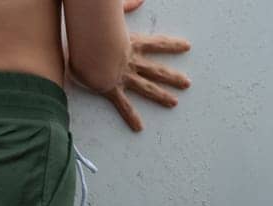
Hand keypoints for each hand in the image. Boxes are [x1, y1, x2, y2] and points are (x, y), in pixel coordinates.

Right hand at [104, 1, 190, 131]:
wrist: (85, 48)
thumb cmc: (94, 29)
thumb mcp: (112, 14)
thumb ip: (126, 5)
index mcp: (131, 43)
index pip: (157, 43)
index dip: (172, 45)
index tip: (187, 46)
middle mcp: (131, 62)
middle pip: (157, 70)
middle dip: (173, 77)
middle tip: (187, 83)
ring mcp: (123, 76)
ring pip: (147, 88)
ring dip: (161, 96)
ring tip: (174, 102)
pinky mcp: (111, 89)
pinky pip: (123, 105)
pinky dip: (130, 117)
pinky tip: (139, 127)